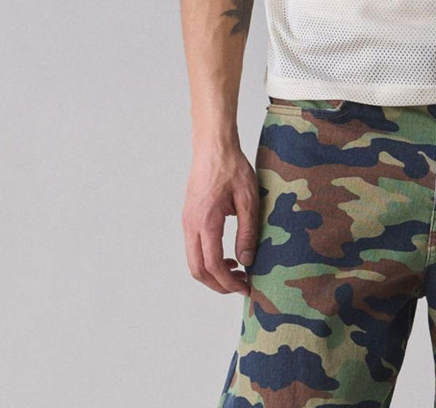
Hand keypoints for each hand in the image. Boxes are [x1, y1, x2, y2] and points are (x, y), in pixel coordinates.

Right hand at [182, 144, 259, 294]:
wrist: (213, 147)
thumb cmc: (233, 169)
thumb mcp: (248, 199)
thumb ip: (247, 231)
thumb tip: (246, 260)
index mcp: (206, 222)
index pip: (213, 265)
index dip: (228, 283)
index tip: (246, 288)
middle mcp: (191, 225)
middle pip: (198, 270)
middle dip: (219, 285)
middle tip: (242, 286)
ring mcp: (187, 222)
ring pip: (193, 261)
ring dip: (213, 273)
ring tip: (237, 272)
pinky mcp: (189, 218)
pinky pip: (194, 248)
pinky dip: (208, 260)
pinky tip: (228, 256)